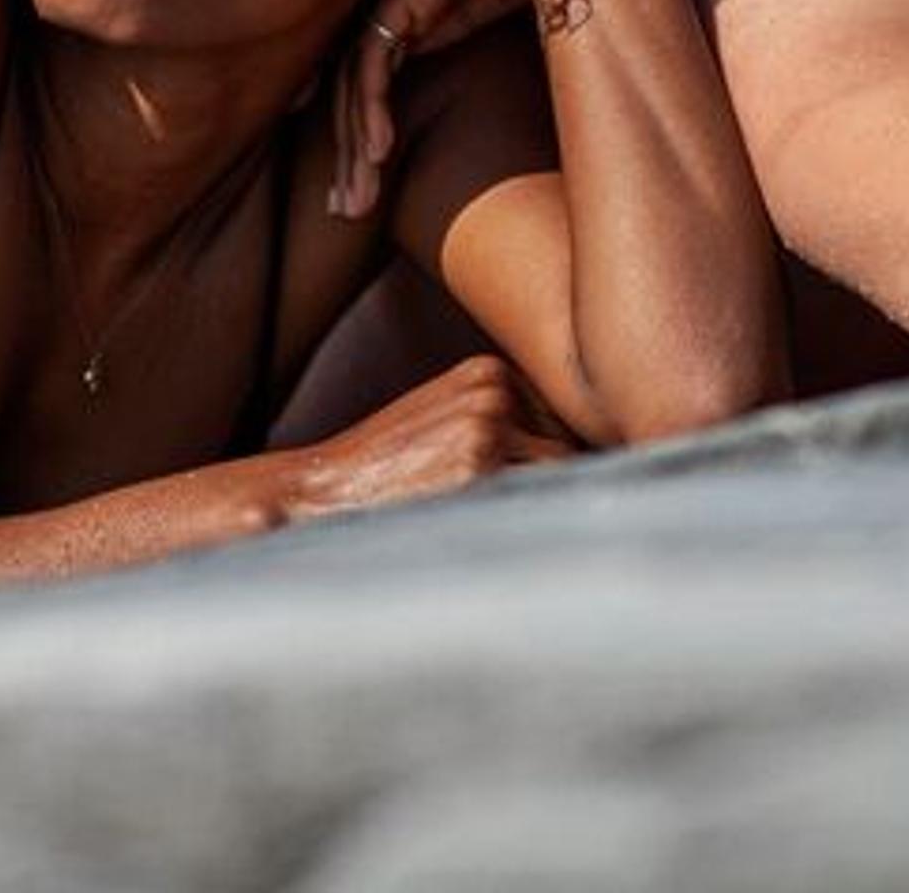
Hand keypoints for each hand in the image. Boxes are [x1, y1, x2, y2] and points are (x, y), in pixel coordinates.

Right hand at [279, 355, 573, 518]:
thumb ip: (506, 425)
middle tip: (520, 522)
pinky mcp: (479, 469)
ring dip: (544, 511)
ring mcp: (488, 428)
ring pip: (561, 479)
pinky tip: (489, 536)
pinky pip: (538, 504)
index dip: (557, 466)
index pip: (564, 421)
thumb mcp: (446, 421)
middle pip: (571, 450)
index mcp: (489, 373)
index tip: (529, 493)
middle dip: (556, 490)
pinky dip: (529, 527)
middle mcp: (495, 392)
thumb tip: (589, 457)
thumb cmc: (387, 472)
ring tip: (501, 531)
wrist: (320, 491)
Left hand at [330, 0, 530, 220]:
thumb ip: (457, 14)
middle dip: (348, 150)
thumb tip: (415, 45)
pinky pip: (380, 49)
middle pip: (355, 76)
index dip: (354, 122)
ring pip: (358, 72)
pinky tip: (380, 150)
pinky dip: (374, 102)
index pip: (368, 65)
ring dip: (356, 140)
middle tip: (347, 209)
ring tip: (359, 199)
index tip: (353, 182)